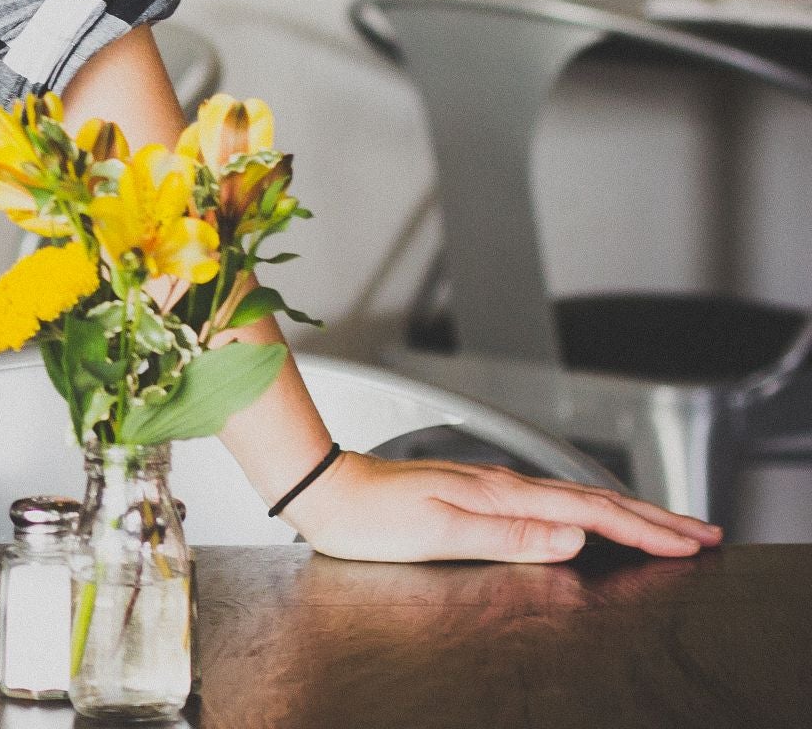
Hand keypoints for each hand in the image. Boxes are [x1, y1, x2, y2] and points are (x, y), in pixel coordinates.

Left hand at [281, 450, 723, 561]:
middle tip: (703, 533)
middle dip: (652, 517)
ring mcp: (492, 487)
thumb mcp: (439, 532)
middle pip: (593, 500)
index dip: (643, 530)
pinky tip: (590, 517)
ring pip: (576, 497)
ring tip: (665, 525)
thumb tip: (573, 538)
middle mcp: (502, 485)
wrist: (327, 490)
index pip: (590, 513)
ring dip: (626, 512)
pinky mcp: (478, 493)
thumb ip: (509, 535)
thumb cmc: (371, 516)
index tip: (688, 544)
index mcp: (501, 494)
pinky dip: (588, 510)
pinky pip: (552, 501)